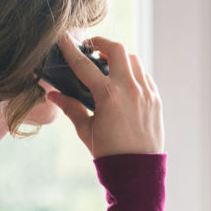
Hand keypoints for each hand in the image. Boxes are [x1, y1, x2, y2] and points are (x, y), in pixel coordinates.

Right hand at [46, 33, 163, 157]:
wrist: (138, 172)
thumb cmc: (109, 154)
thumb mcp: (86, 131)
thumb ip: (71, 108)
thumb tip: (53, 95)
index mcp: (108, 95)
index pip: (85, 65)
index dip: (71, 49)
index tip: (64, 37)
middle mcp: (130, 89)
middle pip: (116, 49)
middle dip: (102, 43)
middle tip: (91, 48)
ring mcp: (146, 92)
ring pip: (134, 60)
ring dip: (119, 57)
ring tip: (108, 65)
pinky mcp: (156, 99)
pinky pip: (145, 76)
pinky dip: (133, 73)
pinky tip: (124, 82)